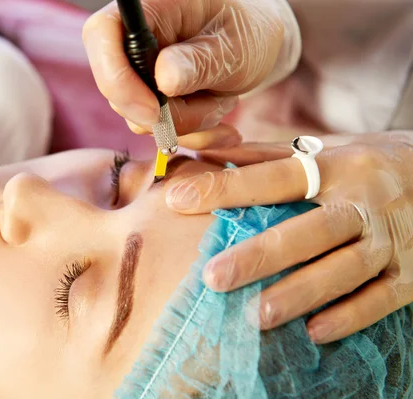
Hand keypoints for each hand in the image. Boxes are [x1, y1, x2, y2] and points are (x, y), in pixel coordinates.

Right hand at [83, 0, 295, 149]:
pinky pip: (157, 130)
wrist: (257, 47)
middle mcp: (133, 39)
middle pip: (118, 89)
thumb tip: (163, 79)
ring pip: (141, 118)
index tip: (154, 113)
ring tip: (224, 97)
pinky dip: (192, 131)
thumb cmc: (248, 32)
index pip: (101, 35)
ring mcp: (137, 71)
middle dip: (169, 112)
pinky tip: (219, 112)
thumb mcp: (235, 45)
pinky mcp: (147, 97)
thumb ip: (200, 61)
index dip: (117, 79)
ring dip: (188, 121)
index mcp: (149, 8)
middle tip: (217, 102)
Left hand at [166, 132, 412, 343]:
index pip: (274, 177)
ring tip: (256, 316)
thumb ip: (267, 156)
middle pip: (309, 231)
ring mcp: (392, 239)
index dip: (225, 188)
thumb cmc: (370, 163)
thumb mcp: (328, 149)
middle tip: (213, 277)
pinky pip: (381, 299)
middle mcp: (365, 201)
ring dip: (299, 294)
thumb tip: (206, 154)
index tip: (178, 198)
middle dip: (260, 256)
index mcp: (338, 166)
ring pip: (344, 270)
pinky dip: (349, 316)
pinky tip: (314, 331)